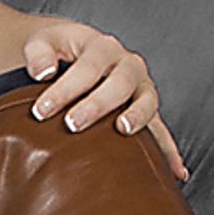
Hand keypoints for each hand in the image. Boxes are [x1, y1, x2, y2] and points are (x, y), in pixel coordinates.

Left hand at [21, 18, 189, 183]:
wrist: (72, 55)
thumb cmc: (55, 52)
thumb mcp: (42, 42)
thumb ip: (38, 52)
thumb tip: (42, 72)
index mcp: (102, 48)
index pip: (86, 68)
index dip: (64, 89)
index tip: (41, 110)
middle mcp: (127, 66)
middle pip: (119, 83)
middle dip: (96, 105)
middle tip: (72, 124)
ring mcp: (141, 89)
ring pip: (147, 101)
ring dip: (137, 117)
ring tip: (122, 131)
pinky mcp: (145, 112)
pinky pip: (161, 131)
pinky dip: (169, 151)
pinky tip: (176, 172)